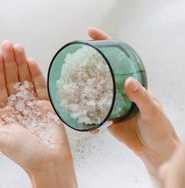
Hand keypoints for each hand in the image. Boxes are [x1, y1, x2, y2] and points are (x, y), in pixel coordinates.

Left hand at [0, 41, 76, 187]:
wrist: (49, 162)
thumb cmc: (24, 154)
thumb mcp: (0, 136)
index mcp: (4, 112)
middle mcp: (17, 105)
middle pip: (11, 79)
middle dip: (9, 61)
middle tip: (7, 44)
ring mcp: (32, 103)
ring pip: (25, 79)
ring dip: (21, 63)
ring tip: (18, 47)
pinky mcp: (46, 104)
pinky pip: (40, 86)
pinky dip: (36, 73)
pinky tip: (31, 61)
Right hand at [88, 27, 179, 177]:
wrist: (154, 150)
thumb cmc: (159, 128)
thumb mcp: (152, 111)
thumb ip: (141, 97)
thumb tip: (129, 82)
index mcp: (131, 83)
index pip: (118, 58)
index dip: (105, 44)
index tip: (91, 33)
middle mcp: (119, 90)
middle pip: (101, 72)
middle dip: (87, 64)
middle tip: (74, 58)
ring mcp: (111, 103)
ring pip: (93, 91)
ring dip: (82, 89)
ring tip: (70, 85)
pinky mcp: (106, 117)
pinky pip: (92, 112)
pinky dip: (86, 114)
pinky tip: (82, 116)